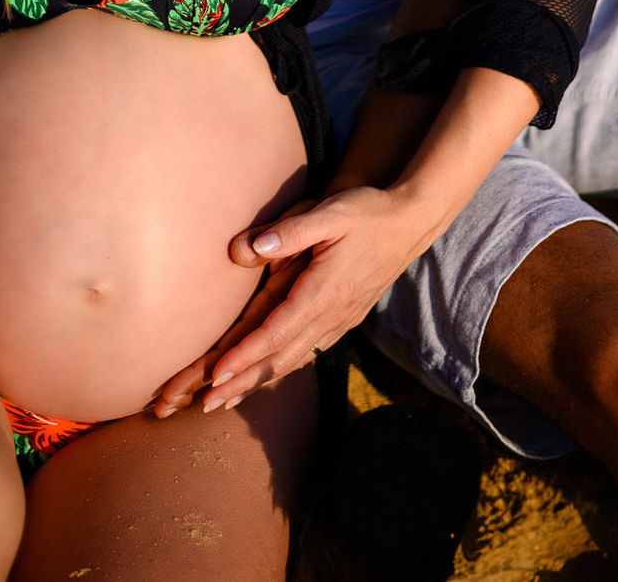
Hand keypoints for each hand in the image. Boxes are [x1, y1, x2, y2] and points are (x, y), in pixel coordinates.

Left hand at [195, 186, 437, 409]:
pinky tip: (271, 374)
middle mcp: (333, 315)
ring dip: (260, 381)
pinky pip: (310, 352)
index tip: (214, 376)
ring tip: (229, 398)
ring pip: (295, 360)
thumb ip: (291, 231)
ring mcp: (342, 320)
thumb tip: (250, 247)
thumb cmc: (368, 212)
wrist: (410, 221)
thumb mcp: (331, 213)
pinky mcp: (347, 318)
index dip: (243, 356)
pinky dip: (284, 368)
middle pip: (281, 359)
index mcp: (324, 292)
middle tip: (207, 404)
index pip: (276, 334)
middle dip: (242, 381)